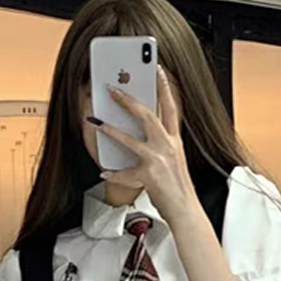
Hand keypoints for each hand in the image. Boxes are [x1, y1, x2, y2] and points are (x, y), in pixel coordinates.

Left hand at [87, 66, 198, 224]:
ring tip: (96, 122)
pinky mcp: (148, 175)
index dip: (164, 87)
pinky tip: (104, 173)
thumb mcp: (175, 162)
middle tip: (113, 88)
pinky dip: (114, 174)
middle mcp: (168, 146)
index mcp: (175, 142)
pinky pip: (125, 173)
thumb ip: (162, 147)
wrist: (185, 210)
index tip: (158, 70)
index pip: (171, 108)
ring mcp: (158, 159)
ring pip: (130, 139)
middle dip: (129, 99)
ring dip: (110, 129)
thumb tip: (146, 138)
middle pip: (148, 115)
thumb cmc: (178, 189)